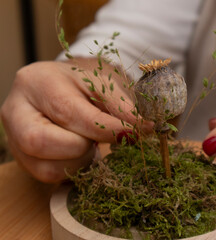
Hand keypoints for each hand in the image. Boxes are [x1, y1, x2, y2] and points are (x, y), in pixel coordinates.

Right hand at [1, 59, 150, 182]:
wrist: (61, 87)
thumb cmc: (81, 83)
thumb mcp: (102, 82)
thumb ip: (120, 103)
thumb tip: (140, 126)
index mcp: (36, 82)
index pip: (68, 112)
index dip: (105, 128)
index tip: (135, 132)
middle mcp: (16, 111)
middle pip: (42, 142)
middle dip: (81, 146)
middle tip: (98, 136)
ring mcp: (14, 139)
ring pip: (47, 168)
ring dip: (80, 160)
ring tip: (89, 141)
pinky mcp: (23, 159)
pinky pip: (49, 177)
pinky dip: (74, 168)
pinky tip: (80, 150)